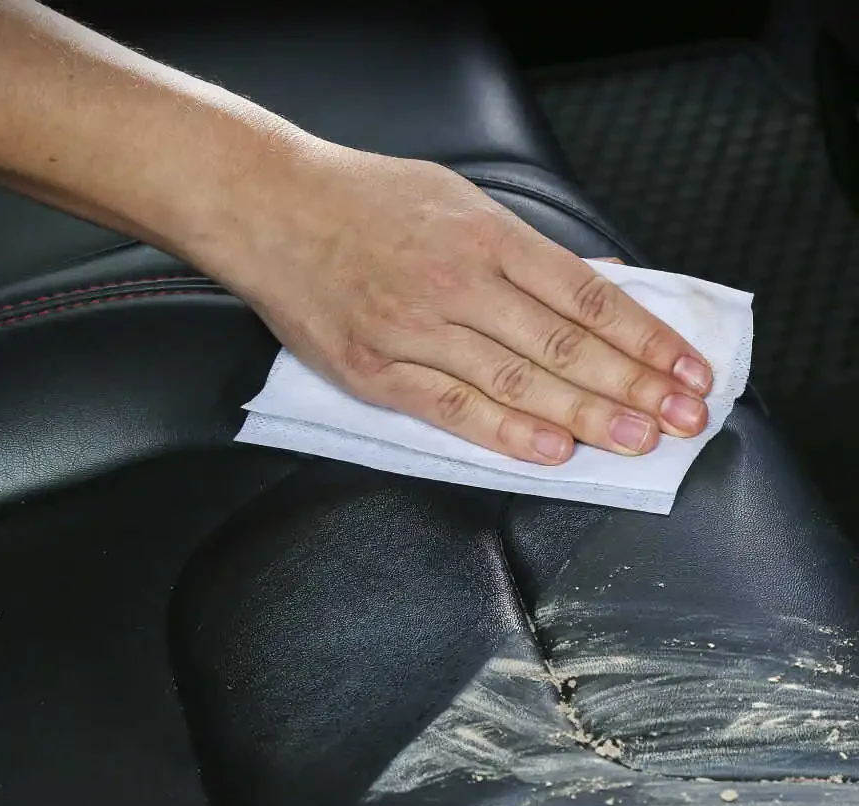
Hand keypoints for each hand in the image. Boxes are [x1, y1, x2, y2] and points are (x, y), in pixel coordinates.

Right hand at [223, 146, 711, 464]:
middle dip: (635, 386)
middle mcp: (458, 282)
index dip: (647, 338)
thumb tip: (596, 286)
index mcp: (487, 236)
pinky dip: (506, 431)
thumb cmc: (364, 202)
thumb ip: (526, 249)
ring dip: (586, 415)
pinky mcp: (376, 370)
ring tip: (637, 440)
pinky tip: (552, 450)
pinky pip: (452, 408)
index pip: (588, 297)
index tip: (687, 370)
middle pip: (565, 345)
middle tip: (683, 420)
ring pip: (518, 381)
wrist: (272, 209)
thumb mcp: (456, 199)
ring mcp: (415, 330)